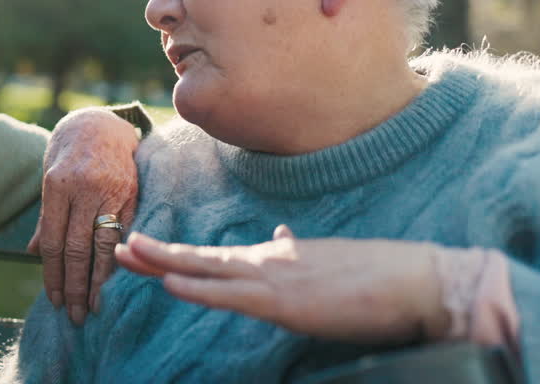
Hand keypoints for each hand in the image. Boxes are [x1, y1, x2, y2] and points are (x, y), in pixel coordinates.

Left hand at [28, 108, 139, 324]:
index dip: (53, 274)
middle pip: (79, 248)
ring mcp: (111, 191)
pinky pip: (125, 233)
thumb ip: (47, 217)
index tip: (53, 299)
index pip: (55, 241)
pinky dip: (119, 259)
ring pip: (105, 245)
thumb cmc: (68, 153)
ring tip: (93, 307)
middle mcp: (84, 189)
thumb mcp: (48, 178)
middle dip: (74, 286)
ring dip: (98, 281)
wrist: (101, 123)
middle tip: (73, 315)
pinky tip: (115, 280)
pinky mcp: (132, 194)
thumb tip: (35, 253)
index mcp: (57, 185)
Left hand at [115, 226, 450, 342]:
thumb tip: (278, 237)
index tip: (148, 249)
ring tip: (126, 253)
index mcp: (280, 258)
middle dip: (158, 253)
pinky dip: (197, 288)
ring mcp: (276, 278)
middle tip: (119, 246)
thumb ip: (299, 253)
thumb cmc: (382, 276)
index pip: (220, 258)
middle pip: (202, 258)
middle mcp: (270, 261)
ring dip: (164, 261)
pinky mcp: (286, 301)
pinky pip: (231, 294)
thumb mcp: (329, 262)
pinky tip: (168, 281)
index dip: (181, 254)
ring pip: (207, 269)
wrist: (420, 279)